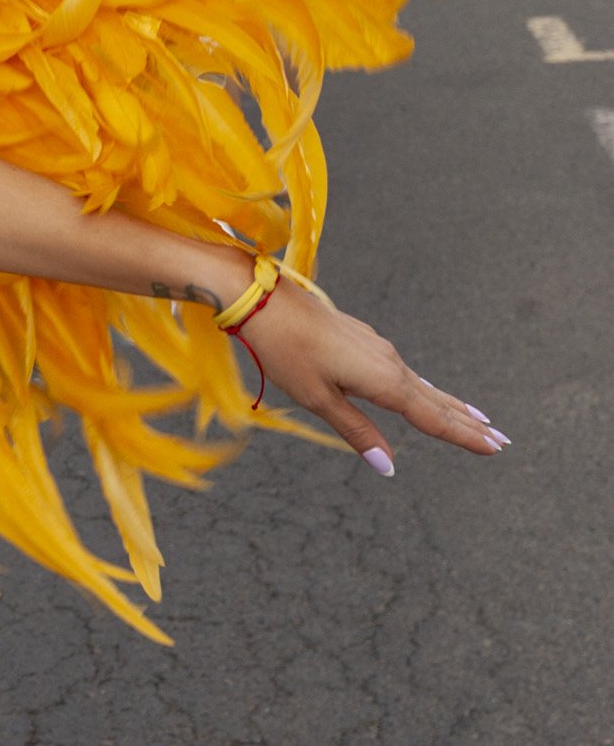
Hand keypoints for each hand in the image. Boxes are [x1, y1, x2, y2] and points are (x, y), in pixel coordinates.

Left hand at [242, 283, 504, 473]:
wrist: (262, 297)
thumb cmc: (285, 350)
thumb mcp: (318, 398)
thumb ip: (356, 431)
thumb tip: (388, 466)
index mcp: (383, 380)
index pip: (433, 417)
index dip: (463, 436)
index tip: (496, 448)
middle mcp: (388, 362)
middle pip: (435, 400)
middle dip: (467, 422)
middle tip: (501, 440)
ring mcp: (377, 347)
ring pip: (421, 383)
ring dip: (449, 403)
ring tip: (475, 419)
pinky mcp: (362, 339)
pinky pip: (403, 370)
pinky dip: (423, 386)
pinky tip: (423, 391)